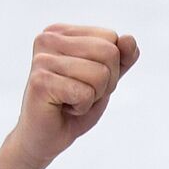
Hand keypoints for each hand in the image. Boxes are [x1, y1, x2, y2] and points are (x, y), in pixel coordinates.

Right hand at [10, 23, 139, 167]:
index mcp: (61, 32)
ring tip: (71, 100)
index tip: (87, 80)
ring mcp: (41, 59)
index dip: (111, 66)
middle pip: (109, 53)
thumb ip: (122, 58)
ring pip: (100, 74)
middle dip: (106, 81)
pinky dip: (82, 107)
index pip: (112, 38)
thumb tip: (129, 38)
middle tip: (81, 93)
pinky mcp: (40, 82)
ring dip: (93, 96)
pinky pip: (85, 93)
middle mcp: (47, 39)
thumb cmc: (74, 104)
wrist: (46, 136)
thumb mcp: (107, 77)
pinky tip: (63, 108)